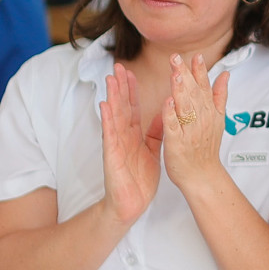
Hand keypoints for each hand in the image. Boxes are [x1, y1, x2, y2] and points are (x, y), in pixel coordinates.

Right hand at [98, 64, 162, 226]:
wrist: (132, 203)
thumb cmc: (140, 179)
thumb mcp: (152, 151)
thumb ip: (155, 132)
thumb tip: (164, 114)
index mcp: (133, 135)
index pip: (132, 108)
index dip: (131, 90)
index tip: (130, 72)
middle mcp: (123, 136)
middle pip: (121, 107)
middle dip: (119, 87)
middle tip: (117, 66)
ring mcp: (116, 144)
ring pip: (114, 117)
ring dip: (112, 97)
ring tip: (110, 79)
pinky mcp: (112, 155)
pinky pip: (109, 135)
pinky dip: (107, 120)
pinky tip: (104, 106)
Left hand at [160, 52, 229, 190]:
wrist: (202, 176)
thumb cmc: (206, 148)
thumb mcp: (218, 119)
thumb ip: (219, 95)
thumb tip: (225, 74)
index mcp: (209, 111)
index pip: (204, 86)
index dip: (200, 71)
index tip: (196, 55)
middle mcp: (201, 119)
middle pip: (193, 93)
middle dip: (185, 74)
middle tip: (176, 57)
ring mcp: (189, 131)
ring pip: (184, 107)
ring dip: (180, 90)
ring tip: (175, 73)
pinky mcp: (177, 143)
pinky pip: (173, 126)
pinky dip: (170, 114)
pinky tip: (167, 102)